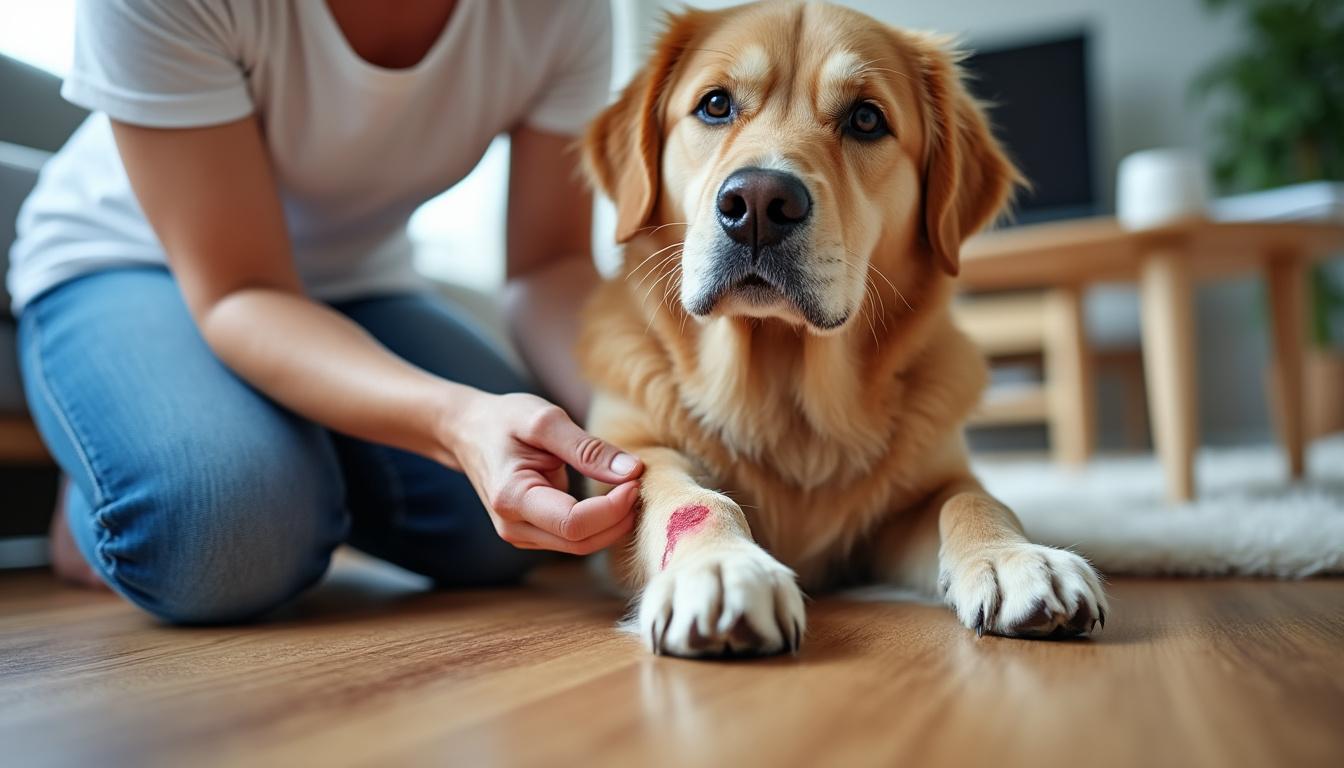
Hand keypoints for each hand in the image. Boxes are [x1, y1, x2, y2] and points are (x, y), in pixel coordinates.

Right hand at [443, 391, 642, 554]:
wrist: (469, 431)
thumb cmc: (504, 420)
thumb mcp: (545, 421)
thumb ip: (588, 449)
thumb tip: (632, 471)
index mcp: (512, 498)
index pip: (574, 523)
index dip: (612, 507)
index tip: (634, 478)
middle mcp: (513, 527)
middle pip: (581, 541)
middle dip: (618, 517)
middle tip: (637, 481)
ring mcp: (521, 536)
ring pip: (581, 545)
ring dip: (612, 522)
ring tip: (627, 486)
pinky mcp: (532, 534)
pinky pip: (575, 538)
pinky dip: (600, 522)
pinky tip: (612, 497)